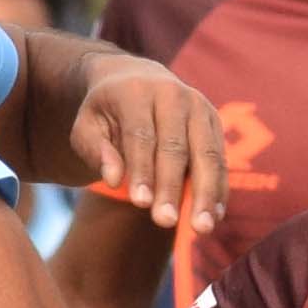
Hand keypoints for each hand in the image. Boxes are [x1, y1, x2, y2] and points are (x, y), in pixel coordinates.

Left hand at [68, 56, 229, 231]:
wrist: (136, 79)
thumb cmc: (107, 113)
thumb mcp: (86, 126)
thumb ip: (95, 150)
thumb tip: (113, 179)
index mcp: (136, 91)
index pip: (140, 135)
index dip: (141, 170)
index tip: (140, 204)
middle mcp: (173, 95)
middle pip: (175, 146)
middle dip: (171, 187)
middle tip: (166, 222)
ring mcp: (199, 107)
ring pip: (206, 154)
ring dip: (205, 193)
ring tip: (202, 228)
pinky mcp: (215, 123)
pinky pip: (220, 160)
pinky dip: (218, 190)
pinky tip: (214, 218)